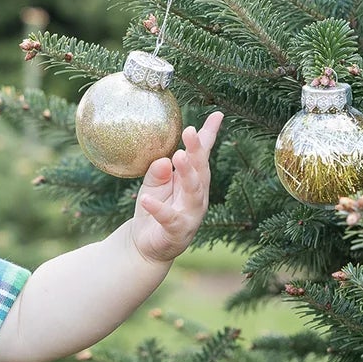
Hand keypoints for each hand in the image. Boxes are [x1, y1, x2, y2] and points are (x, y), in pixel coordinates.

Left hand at [129, 111, 223, 264]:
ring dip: (187, 173)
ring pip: (193, 191)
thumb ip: (158, 171)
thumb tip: (163, 159)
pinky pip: (168, 218)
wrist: (145, 247)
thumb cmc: (154, 209)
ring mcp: (190, 214)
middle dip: (197, 150)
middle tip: (190, 131)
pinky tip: (146, 199)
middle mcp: (197, 196)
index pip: (202, 155)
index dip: (209, 135)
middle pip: (201, 170)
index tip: (217, 114)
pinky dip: (157, 208)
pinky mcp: (177, 231)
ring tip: (178, 156)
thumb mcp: (152, 185)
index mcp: (194, 180)